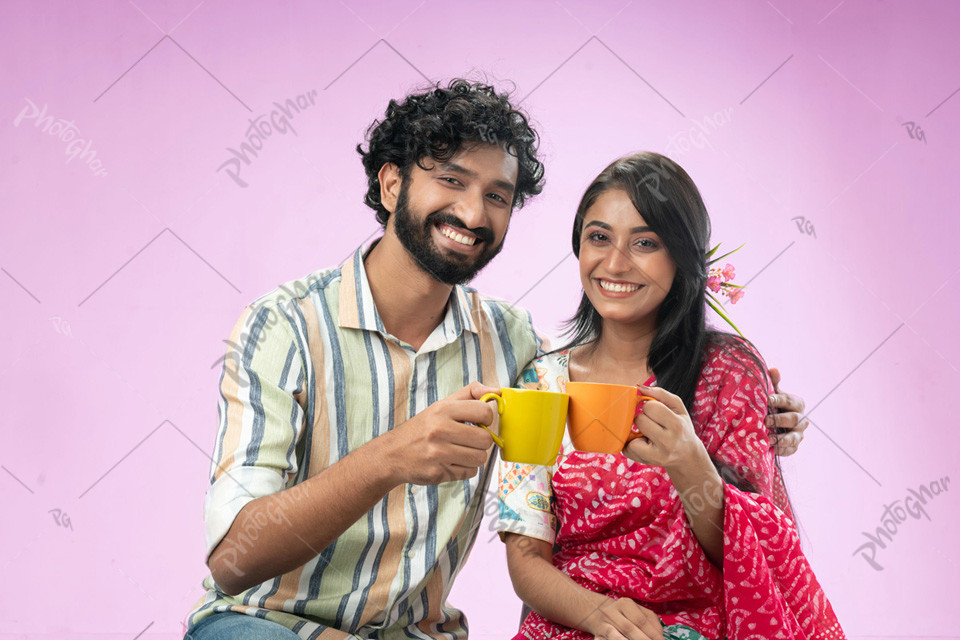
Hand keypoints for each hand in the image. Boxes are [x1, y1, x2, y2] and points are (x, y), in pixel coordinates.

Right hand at [382, 381, 500, 484]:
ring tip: (460, 451)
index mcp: (443, 409)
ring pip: (480, 458)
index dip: (486, 418)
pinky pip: (470, 472)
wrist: (392, 454)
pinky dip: (465, 469)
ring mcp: (438, 453)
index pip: (484, 411)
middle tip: (468, 439)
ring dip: (474, 456)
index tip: (478, 421)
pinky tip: (451, 462)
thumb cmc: (422, 428)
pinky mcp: (438, 472)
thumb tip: (497, 390)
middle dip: (481, 441)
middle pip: (485, 439)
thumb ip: (469, 394)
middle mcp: (440, 430)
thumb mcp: (441, 405)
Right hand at [581, 593, 663, 639]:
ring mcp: (603, 623)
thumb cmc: (624, 614)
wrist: (597, 612)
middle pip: (629, 628)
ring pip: (614, 635)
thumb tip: (660, 636)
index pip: (641, 620)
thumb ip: (651, 621)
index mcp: (625, 603)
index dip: (652, 633)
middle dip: (643, 639)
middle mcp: (612, 611)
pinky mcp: (597, 635)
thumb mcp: (638, 611)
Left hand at [622, 385, 708, 474]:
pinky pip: (627, 448)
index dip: (649, 406)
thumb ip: (660, 394)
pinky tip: (642, 443)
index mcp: (677, 425)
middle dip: (642, 418)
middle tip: (652, 423)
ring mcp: (657, 454)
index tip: (655, 411)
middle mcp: (668, 442)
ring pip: (631, 434)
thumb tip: (639, 387)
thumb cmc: (680, 427)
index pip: (651, 407)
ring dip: (636, 430)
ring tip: (647, 433)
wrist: (687, 456)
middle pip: (640, 420)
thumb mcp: (678, 408)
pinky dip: (630, 444)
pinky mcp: (646, 462)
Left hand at [765, 367, 807, 456]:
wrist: (772, 424)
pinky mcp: (793, 447)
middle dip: (780, 420)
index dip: (779, 400)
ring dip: (781, 438)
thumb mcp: (773, 393)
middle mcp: (801, 420)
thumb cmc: (773, 405)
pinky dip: (780, 450)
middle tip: (766, 420)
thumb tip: (774, 370)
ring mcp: (798, 435)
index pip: (789, 401)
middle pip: (794, 419)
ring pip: (793, 438)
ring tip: (768, 438)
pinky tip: (770, 448)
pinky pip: (789, 450)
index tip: (767, 399)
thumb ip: (773, 383)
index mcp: (797, 404)